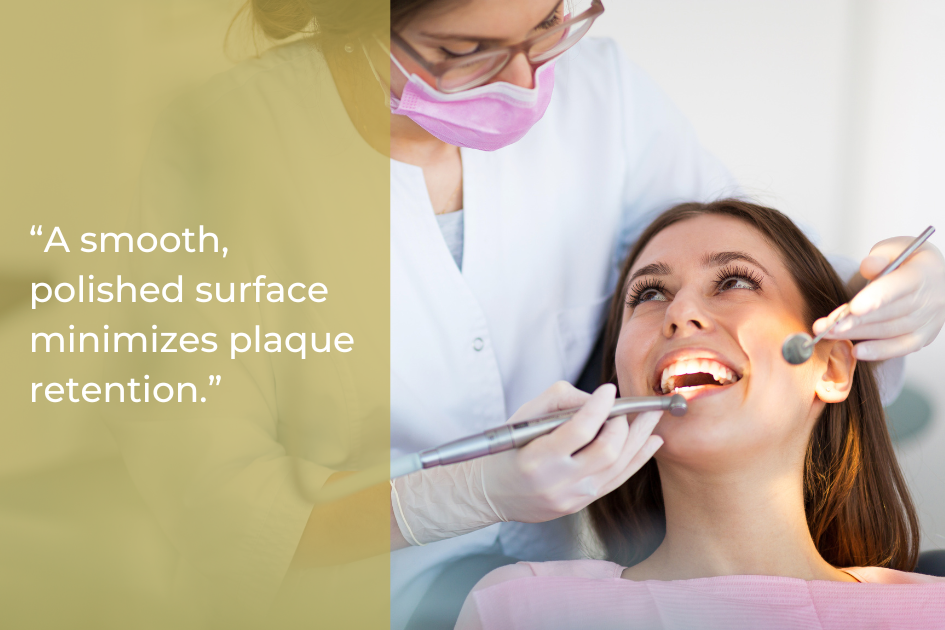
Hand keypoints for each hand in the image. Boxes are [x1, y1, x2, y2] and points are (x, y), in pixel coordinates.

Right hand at [481, 382, 662, 522]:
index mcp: (538, 459)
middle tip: (627, 407)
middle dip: (624, 424)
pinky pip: (617, 480)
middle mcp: (558, 482)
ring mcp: (573, 497)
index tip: (609, 389)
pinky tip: (651, 442)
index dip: (599, 408)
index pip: (579, 430)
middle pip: (606, 451)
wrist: (493, 492)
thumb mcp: (524, 416)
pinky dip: (638, 458)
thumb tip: (598, 400)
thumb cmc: (508, 448)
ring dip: (639, 438)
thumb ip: (560, 400)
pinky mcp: (582, 504)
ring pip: (618, 466)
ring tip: (652, 416)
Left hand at [815, 237, 944, 360]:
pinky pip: (900, 347)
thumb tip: (868, 266)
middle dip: (855, 321)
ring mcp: (929, 320)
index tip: (853, 308)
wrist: (934, 277)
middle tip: (827, 326)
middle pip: (889, 313)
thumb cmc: (909, 260)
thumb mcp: (895, 248)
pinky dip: (878, 351)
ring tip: (829, 334)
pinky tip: (856, 351)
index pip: (898, 287)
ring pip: (890, 331)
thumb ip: (879, 257)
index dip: (876, 298)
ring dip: (858, 334)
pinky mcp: (923, 336)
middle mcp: (930, 299)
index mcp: (922, 274)